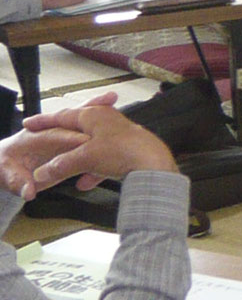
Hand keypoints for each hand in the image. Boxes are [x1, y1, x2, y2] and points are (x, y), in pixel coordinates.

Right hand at [12, 98, 174, 196]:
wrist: (154, 166)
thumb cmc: (124, 152)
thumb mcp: (84, 158)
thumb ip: (62, 164)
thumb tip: (44, 172)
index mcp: (95, 116)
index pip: (63, 116)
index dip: (44, 122)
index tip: (30, 124)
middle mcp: (108, 121)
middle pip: (77, 130)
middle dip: (62, 142)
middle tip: (47, 147)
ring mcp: (119, 135)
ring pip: (92, 147)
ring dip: (79, 161)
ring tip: (67, 173)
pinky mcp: (129, 151)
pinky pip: (106, 159)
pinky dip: (95, 170)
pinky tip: (87, 183)